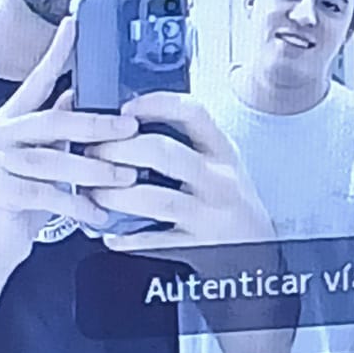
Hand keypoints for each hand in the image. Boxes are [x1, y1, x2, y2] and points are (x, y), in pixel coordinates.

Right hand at [0, 17, 139, 261]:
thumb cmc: (29, 197)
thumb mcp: (48, 156)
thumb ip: (61, 128)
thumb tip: (88, 94)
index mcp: (10, 119)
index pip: (36, 81)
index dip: (56, 54)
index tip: (74, 27)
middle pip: (51, 122)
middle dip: (96, 125)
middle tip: (130, 127)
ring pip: (53, 161)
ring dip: (96, 170)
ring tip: (128, 176)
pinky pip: (48, 195)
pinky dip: (79, 204)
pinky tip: (101, 212)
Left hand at [84, 91, 276, 259]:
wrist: (259, 247)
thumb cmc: (232, 200)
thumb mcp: (223, 163)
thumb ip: (190, 141)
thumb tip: (135, 121)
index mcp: (222, 152)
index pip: (193, 114)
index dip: (156, 104)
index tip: (127, 109)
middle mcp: (218, 180)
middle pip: (164, 153)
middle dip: (119, 149)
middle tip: (94, 151)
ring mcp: (209, 214)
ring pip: (155, 199)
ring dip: (115, 194)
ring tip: (95, 192)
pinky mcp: (197, 246)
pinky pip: (155, 241)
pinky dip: (126, 237)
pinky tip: (110, 231)